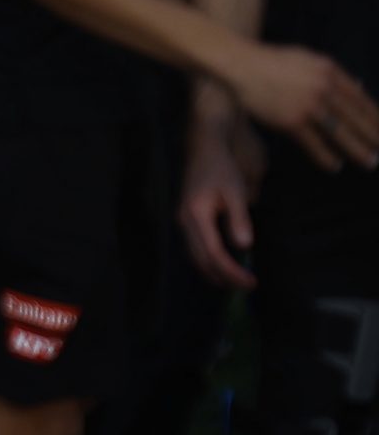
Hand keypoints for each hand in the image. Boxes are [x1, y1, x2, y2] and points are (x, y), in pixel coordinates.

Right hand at [180, 121, 256, 289]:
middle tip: (247, 286)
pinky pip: (195, 247)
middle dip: (223, 277)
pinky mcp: (186, 218)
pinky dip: (209, 260)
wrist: (203, 148)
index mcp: (196, 215)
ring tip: (236, 280)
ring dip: (214, 271)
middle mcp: (184, 221)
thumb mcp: (235, 191)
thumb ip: (239, 219)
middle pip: (200, 260)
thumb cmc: (221, 167)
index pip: (213, 253)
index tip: (251, 281)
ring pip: (195, 256)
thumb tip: (244, 246)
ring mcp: (182, 220)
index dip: (232, 271)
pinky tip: (223, 263)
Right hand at [225, 42, 378, 170]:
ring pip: (339, 132)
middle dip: (373, 136)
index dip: (375, 116)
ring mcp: (307, 106)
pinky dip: (326, 156)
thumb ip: (334, 73)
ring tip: (370, 162)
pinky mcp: (290, 121)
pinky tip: (335, 166)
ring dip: (358, 149)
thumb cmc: (274, 60)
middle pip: (355, 117)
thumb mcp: (309, 58)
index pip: (360, 98)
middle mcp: (323, 89)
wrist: (242, 64)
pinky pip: (314, 143)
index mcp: (330, 72)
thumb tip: (361, 86)